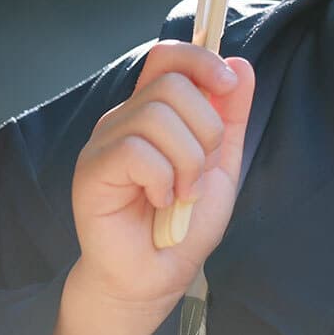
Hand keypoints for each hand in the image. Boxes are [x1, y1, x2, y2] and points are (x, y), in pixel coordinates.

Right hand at [66, 41, 255, 317]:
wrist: (156, 278)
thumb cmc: (183, 224)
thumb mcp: (221, 164)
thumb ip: (230, 116)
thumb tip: (241, 65)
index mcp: (153, 111)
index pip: (167, 57)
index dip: (200, 59)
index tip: (227, 85)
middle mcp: (124, 118)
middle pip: (171, 84)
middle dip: (205, 130)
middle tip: (200, 174)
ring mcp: (104, 142)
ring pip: (157, 116)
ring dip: (187, 161)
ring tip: (182, 194)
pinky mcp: (92, 171)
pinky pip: (136, 151)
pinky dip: (163, 179)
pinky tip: (161, 202)